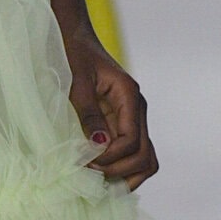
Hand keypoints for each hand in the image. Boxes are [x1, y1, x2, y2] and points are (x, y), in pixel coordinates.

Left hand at [65, 33, 156, 188]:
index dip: (110, 157)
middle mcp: (137, 110)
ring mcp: (134, 119)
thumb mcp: (76, 83)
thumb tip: (100, 146)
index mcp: (129, 96)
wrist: (77, 40)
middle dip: (118, 171)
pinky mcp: (124, 125)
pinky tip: (100, 173)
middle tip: (89, 172)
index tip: (84, 161)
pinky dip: (122, 169)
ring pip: (146, 160)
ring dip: (124, 175)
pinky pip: (134, 155)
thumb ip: (88, 114)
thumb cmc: (74, 56)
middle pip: (145, 156)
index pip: (131, 141)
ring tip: (97, 179)